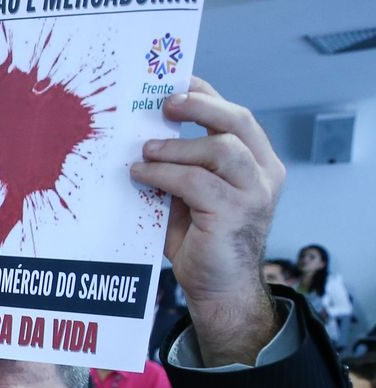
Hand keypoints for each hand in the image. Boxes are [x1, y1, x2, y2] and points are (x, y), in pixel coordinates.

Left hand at [130, 77, 282, 363]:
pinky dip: (164, 175)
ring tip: (145, 152)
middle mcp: (264, 174)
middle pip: (237, 121)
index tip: (174, 83)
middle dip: (198, 107)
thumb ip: (178, 167)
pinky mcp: (235, 215)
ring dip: (176, 147)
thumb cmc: (200, 241)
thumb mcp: (189, 196)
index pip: (237, 116)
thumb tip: (138, 137)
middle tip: (163, 105)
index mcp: (257, 163)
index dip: (207, 95)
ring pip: (218, 149)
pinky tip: (141, 176)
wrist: (217, 289)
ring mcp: (254, 194)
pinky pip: (196, 182)